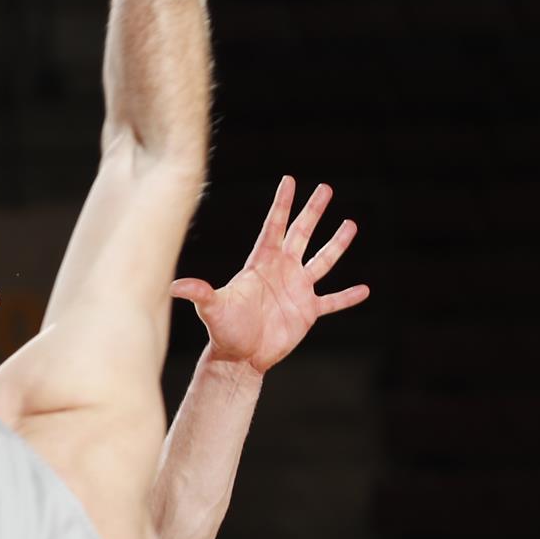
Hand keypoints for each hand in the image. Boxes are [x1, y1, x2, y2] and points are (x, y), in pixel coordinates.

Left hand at [172, 177, 366, 375]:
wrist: (239, 358)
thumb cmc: (223, 330)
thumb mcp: (212, 309)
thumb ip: (200, 293)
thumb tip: (175, 286)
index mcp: (260, 264)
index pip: (273, 228)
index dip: (282, 204)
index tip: (289, 180)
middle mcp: (281, 272)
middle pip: (301, 235)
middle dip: (313, 212)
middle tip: (326, 188)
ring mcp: (297, 290)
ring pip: (322, 261)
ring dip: (337, 244)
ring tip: (351, 224)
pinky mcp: (307, 312)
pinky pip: (332, 301)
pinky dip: (347, 297)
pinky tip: (365, 289)